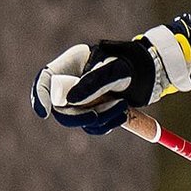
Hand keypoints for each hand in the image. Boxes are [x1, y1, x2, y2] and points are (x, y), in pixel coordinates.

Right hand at [32, 36, 160, 134]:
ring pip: (78, 119)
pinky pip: (93, 126)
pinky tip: (123, 113)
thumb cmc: (131, 64)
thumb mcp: (115, 69)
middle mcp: (73, 82)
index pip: (46, 80)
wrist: (151, 73)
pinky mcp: (96, 111)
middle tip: (94, 116)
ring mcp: (84, 98)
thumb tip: (71, 101)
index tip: (44, 111)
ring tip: (122, 106)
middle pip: (60, 106)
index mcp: (71, 64)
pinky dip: (107, 123)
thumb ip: (93, 82)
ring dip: (99, 119)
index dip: (40, 95)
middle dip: (76, 115)